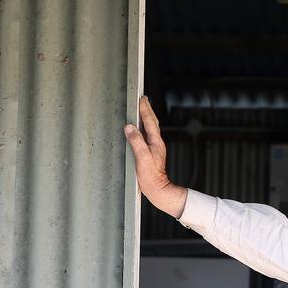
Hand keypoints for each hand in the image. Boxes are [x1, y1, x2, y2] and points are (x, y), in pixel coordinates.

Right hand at [124, 96, 186, 217]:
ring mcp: (154, 148)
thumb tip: (130, 127)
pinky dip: (143, 128)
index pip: (150, 121)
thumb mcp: (142, 157)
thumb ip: (136, 142)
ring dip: (146, 117)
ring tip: (141, 109)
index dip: (145, 109)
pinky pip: (146, 135)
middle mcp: (156, 143)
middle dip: (147, 109)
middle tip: (143, 99)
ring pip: (150, 128)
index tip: (141, 98)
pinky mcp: (150, 153)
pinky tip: (139, 129)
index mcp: (155, 141)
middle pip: (152, 122)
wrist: (157, 189)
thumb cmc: (151, 176)